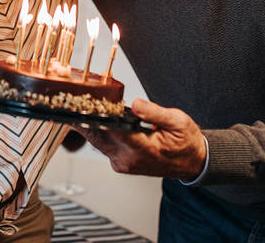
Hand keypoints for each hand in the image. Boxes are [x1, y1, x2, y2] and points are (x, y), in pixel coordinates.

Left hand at [79, 99, 206, 178]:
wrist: (192, 162)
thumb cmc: (186, 142)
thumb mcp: (177, 121)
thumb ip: (154, 112)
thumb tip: (136, 104)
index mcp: (143, 148)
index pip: (111, 131)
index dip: (95, 115)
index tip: (82, 103)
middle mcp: (129, 159)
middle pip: (98, 136)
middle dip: (84, 118)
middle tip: (71, 100)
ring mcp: (123, 163)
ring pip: (98, 141)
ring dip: (89, 124)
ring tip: (79, 105)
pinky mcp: (121, 164)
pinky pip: (103, 146)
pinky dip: (97, 131)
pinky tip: (95, 117)